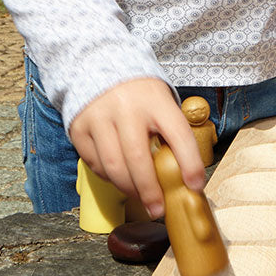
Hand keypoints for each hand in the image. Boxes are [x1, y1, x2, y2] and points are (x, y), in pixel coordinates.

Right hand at [69, 77, 204, 218]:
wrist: (101, 66)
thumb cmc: (140, 94)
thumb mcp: (161, 102)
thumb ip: (170, 132)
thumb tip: (185, 175)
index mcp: (156, 100)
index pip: (179, 135)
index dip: (190, 163)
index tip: (195, 185)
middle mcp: (127, 108)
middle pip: (138, 159)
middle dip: (150, 190)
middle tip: (158, 209)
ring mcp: (100, 117)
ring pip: (113, 167)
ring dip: (128, 189)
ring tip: (139, 197)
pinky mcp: (80, 128)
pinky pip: (94, 164)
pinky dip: (108, 177)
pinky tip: (118, 176)